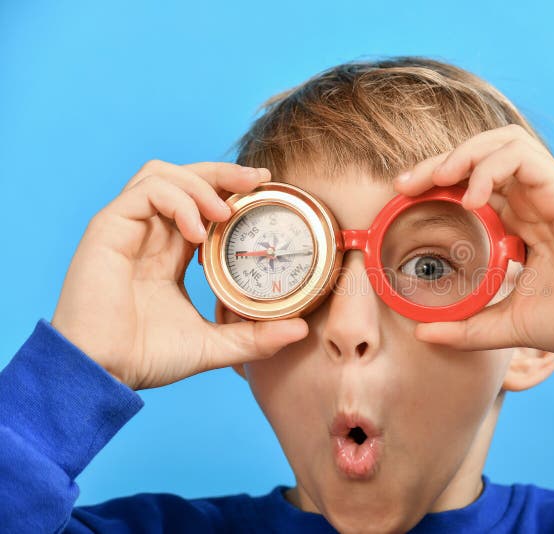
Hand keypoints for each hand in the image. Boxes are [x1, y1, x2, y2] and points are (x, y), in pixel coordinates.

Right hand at [51, 160, 308, 389]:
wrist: (103, 373)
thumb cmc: (147, 358)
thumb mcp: (214, 344)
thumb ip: (255, 336)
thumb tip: (301, 331)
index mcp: (171, 251)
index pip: (202, 203)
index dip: (231, 190)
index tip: (265, 189)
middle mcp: (150, 233)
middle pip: (185, 178)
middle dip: (223, 173)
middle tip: (258, 180)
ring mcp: (127, 228)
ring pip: (163, 174)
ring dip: (200, 184)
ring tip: (225, 212)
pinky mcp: (108, 229)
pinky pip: (145, 192)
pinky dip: (176, 201)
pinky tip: (196, 232)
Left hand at [394, 124, 553, 353]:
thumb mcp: (505, 323)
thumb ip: (465, 327)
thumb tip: (423, 334)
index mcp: (522, 222)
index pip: (474, 183)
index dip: (439, 182)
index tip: (405, 196)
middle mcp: (534, 199)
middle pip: (482, 155)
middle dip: (440, 161)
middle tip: (406, 184)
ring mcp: (550, 191)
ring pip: (502, 142)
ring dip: (464, 153)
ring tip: (438, 179)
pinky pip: (522, 156)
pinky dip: (491, 166)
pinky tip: (473, 197)